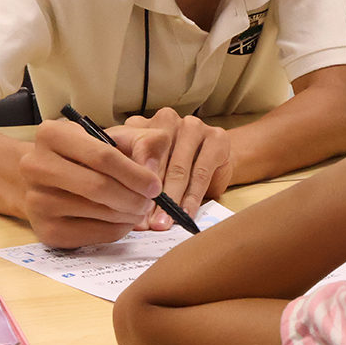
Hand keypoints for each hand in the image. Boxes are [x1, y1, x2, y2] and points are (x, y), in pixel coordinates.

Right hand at [19, 119, 162, 247]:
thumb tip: (152, 169)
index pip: (102, 156)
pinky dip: (118, 230)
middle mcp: (35, 166)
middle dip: (133, 197)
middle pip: (98, 186)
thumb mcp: (111, 138)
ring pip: (98, 212)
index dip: (135, 173)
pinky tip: (123, 221)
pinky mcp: (46, 231)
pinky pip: (94, 234)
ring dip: (129, 214)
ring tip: (138, 209)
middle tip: (149, 201)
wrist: (45, 183)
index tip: (155, 185)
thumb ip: (141, 143)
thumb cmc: (85, 158)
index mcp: (51, 135)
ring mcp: (37, 201)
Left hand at [114, 108, 234, 222]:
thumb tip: (129, 213)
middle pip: (156, 161)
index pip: (133, 153)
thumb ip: (138, 182)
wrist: (215, 159)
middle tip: (146, 224)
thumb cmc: (176, 168)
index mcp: (142, 125)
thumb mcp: (150, 171)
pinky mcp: (216, 137)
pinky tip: (187, 213)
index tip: (129, 209)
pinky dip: (193, 197)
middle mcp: (166, 120)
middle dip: (151, 197)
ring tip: (165, 222)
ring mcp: (193, 126)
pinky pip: (201, 172)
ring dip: (172, 200)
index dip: (132, 182)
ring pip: (179, 168)